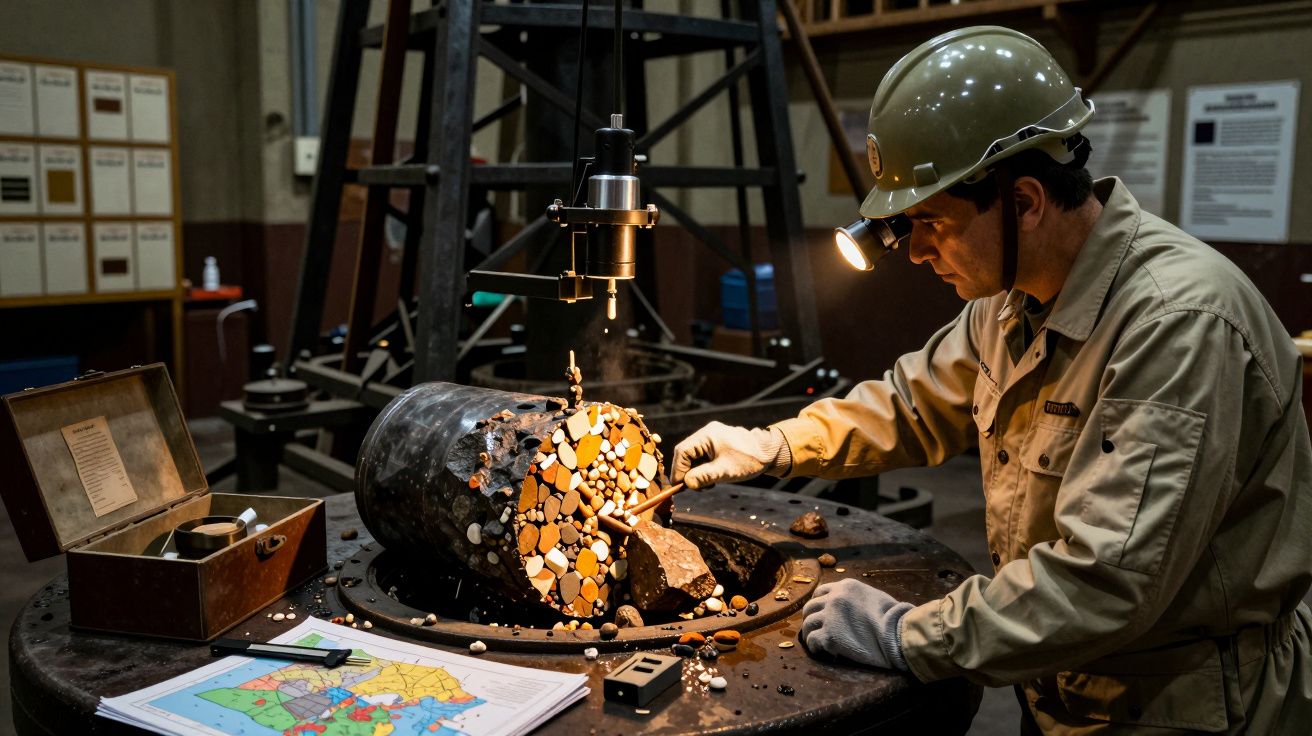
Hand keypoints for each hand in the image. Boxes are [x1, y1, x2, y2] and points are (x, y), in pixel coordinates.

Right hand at [670, 422, 787, 489]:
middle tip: (693, 487)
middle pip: (686, 452)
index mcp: (707, 435)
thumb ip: (703, 476)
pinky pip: (702, 455)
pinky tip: (711, 477)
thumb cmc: (748, 460)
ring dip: (695, 471)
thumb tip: (686, 483)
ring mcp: (711, 436)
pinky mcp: (716, 442)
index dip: (678, 469)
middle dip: (686, 471)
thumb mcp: (724, 471)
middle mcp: (707, 432)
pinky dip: (702, 467)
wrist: (768, 453)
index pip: (682, 451)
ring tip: (706, 484)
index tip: (680, 485)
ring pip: (693, 455)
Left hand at [801, 578, 911, 669]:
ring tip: (815, 642)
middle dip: (810, 618)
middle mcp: (835, 598)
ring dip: (810, 633)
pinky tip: (820, 651)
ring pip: (808, 623)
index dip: (818, 603)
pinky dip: (814, 646)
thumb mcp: (874, 597)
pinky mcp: (829, 636)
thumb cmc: (894, 618)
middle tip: (813, 629)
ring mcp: (830, 616)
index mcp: (846, 586)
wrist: (898, 634)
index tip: (819, 613)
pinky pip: (812, 640)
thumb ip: (857, 598)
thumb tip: (852, 608)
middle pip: (810, 606)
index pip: (821, 591)